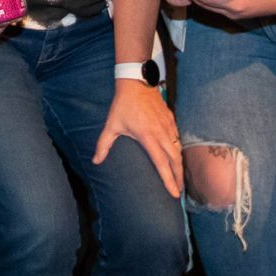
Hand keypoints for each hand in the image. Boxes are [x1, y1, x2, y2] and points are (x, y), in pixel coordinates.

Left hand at [93, 81, 182, 198]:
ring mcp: (168, 126)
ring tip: (179, 178)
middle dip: (178, 177)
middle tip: (179, 192)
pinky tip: (177, 158)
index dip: (168, 180)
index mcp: (148, 137)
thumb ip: (103, 144)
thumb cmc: (123, 104)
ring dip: (180, 165)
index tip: (174, 194)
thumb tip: (95, 161)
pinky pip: (178, 138)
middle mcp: (161, 133)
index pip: (161, 163)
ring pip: (179, 150)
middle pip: (175, 160)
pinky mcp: (171, 119)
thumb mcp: (111, 125)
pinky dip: (179, 150)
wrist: (136, 82)